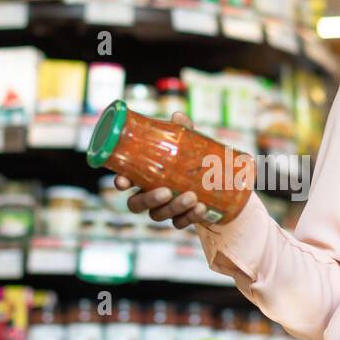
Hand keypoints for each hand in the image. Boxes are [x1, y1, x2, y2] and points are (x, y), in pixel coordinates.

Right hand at [116, 112, 210, 229]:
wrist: (217, 183)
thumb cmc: (191, 159)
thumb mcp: (188, 143)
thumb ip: (182, 131)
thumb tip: (177, 116)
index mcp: (143, 176)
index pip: (125, 181)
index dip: (121, 183)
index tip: (123, 181)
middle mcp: (148, 195)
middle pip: (136, 205)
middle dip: (150, 199)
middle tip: (166, 191)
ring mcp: (163, 209)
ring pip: (159, 215)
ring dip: (175, 207)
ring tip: (192, 197)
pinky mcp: (180, 219)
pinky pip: (180, 223)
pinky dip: (191, 217)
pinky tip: (202, 208)